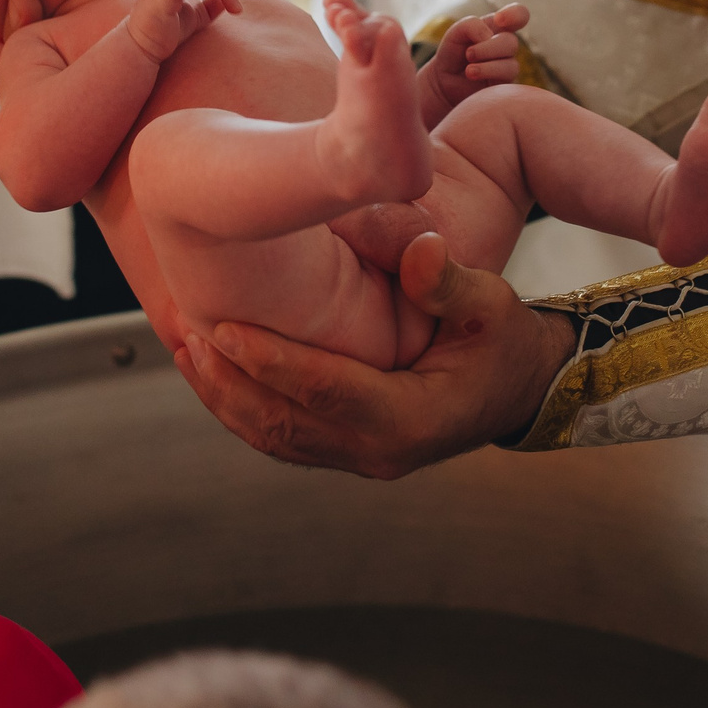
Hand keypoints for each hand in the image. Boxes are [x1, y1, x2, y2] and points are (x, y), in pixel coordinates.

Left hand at [173, 231, 572, 479]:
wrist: (521, 387)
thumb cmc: (504, 341)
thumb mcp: (490, 306)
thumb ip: (448, 283)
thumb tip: (420, 250)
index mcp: (410, 419)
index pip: (325, 391)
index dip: (271, 360)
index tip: (224, 327)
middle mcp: (378, 450)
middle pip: (284, 424)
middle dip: (229, 383)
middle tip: (186, 336)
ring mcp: (359, 457)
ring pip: (275, 437)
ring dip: (226, 399)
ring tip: (185, 351)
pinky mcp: (346, 450)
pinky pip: (284, 437)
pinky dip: (243, 408)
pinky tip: (214, 372)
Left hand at [418, 2, 529, 127]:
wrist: (443, 82)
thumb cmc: (453, 54)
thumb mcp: (455, 32)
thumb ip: (471, 25)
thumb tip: (489, 38)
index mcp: (497, 28)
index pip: (520, 15)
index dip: (515, 14)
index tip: (499, 20)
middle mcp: (506, 47)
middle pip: (511, 42)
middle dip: (488, 47)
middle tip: (468, 54)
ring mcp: (508, 67)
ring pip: (511, 64)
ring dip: (487, 65)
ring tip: (468, 70)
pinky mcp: (506, 85)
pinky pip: (506, 79)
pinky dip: (487, 72)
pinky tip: (471, 74)